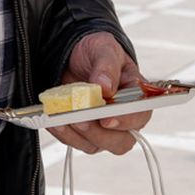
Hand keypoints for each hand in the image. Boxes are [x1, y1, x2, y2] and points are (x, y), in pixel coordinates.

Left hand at [48, 32, 148, 156]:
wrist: (76, 55)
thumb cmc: (98, 52)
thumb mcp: (104, 49)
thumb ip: (107, 66)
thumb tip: (106, 87)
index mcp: (136, 96)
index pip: (140, 116)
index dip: (125, 121)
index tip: (106, 118)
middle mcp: (123, 117)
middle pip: (121, 141)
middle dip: (99, 134)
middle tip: (80, 119)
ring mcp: (104, 128)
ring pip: (96, 145)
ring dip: (77, 135)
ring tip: (61, 118)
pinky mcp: (85, 132)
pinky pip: (75, 142)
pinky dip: (64, 133)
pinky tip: (54, 121)